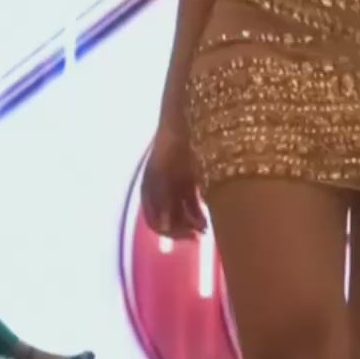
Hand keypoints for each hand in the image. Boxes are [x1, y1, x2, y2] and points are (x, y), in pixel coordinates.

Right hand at [141, 126, 205, 240]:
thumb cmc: (171, 147)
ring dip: (193, 222)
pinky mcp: (190, 178)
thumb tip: (163, 226)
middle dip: (184, 229)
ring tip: (207, 225)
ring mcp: (176, 184)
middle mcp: (160, 190)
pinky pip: (192, 202)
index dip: (172, 233)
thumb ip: (161, 200)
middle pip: (170, 220)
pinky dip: (199, 210)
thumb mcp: (163, 174)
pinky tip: (210, 213)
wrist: (185, 120)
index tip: (190, 238)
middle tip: (200, 236)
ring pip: (183, 213)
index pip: (156, 222)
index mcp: (149, 190)